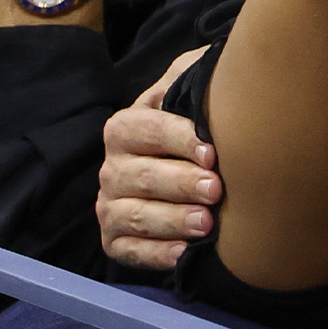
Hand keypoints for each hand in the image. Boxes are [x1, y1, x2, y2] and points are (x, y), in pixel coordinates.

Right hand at [97, 49, 222, 268]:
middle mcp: (112, 168)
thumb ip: (193, 76)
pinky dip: (155, 254)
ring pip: (135, 215)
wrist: (200, 167)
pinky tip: (184, 253)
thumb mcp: (193, 85)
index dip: (176, 139)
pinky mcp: (116, 241)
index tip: (212, 152)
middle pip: (140, 176)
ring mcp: (111, 206)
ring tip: (206, 224)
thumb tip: (215, 73)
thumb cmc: (199, 122)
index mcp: (125, 128)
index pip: (143, 129)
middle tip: (216, 190)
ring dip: (171, 220)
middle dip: (180, 183)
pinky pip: (130, 251)